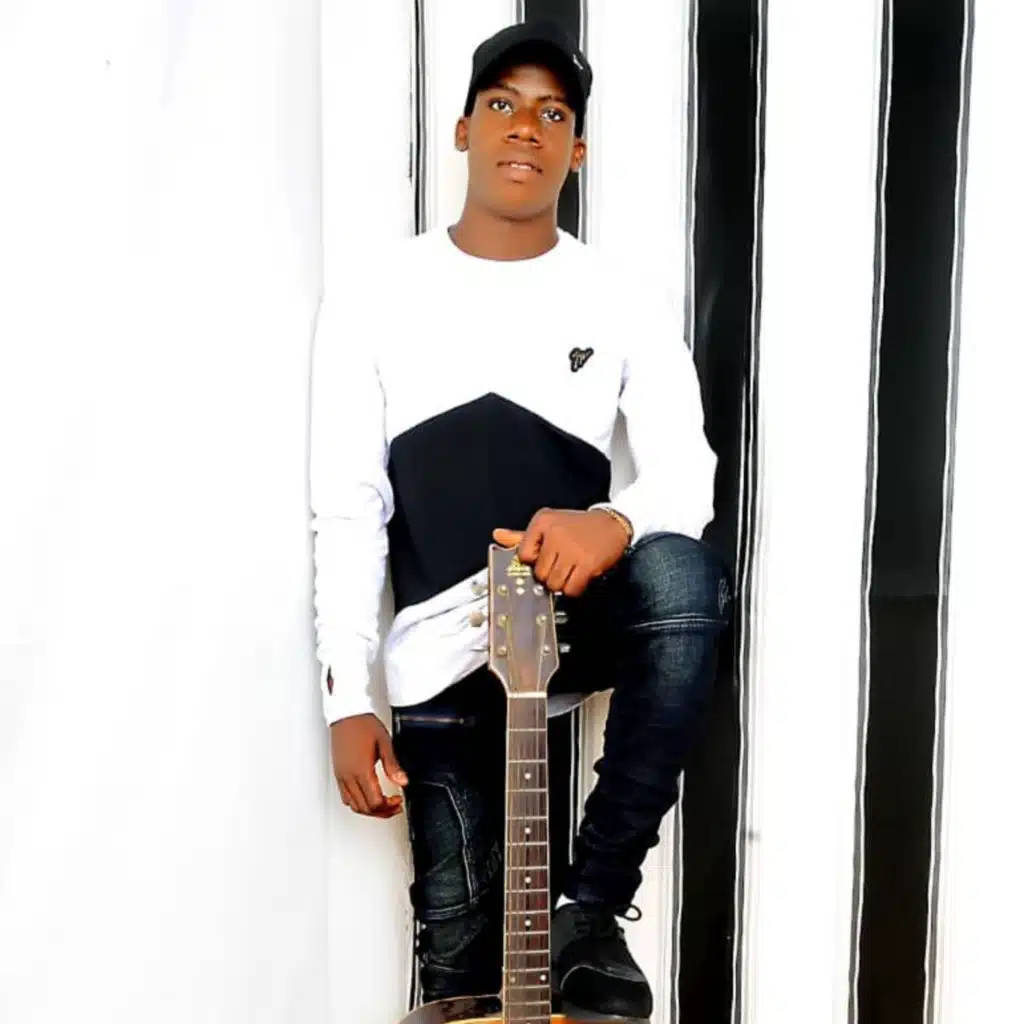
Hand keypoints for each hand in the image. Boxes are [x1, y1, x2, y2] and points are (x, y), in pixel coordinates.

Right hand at [330, 713, 406, 818]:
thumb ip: (393, 766)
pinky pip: (345, 797)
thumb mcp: (385, 743)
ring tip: (382, 805)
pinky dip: (357, 803)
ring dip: (369, 810)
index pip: (375, 802)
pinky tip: (367, 797)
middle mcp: (349, 776)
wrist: (346, 714)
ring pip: (353, 806)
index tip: (398, 801)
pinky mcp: (338, 773)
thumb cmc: (363, 725)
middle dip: (381, 812)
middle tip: (394, 806)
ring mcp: (341, 776)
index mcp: (361, 770)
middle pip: (364, 808)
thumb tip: (403, 782)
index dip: (389, 807)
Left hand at [492, 508, 630, 597]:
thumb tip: (497, 535)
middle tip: (562, 564)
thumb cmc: (578, 526)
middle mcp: (555, 534)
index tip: (546, 558)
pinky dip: (575, 588)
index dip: (535, 561)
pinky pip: (571, 589)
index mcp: (542, 522)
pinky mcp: (587, 564)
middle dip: (550, 574)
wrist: (612, 524)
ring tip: (572, 570)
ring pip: (553, 584)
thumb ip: (522, 536)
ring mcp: (571, 550)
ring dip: (562, 583)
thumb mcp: (550, 524)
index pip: (524, 556)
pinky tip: (580, 576)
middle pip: (539, 573)